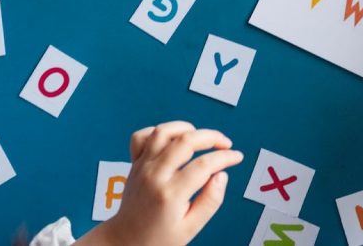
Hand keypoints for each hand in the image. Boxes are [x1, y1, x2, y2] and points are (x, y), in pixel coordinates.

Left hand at [78, 121, 243, 245]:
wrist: (125, 240)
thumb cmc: (158, 238)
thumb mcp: (190, 228)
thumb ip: (210, 201)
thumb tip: (222, 175)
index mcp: (170, 195)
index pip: (203, 165)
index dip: (225, 157)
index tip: (236, 157)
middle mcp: (154, 176)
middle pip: (185, 141)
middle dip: (212, 137)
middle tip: (226, 143)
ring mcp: (142, 167)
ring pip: (163, 131)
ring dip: (187, 128)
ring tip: (201, 137)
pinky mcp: (134, 163)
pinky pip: (142, 136)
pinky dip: (159, 131)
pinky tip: (173, 138)